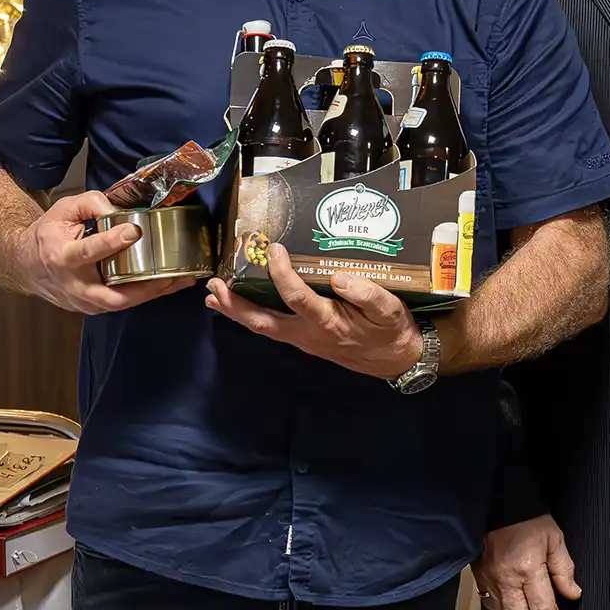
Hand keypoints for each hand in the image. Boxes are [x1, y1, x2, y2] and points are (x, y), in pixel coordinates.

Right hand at [15, 190, 195, 314]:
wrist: (24, 264)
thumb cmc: (47, 235)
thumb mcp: (63, 210)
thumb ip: (92, 204)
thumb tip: (121, 210)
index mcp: (62, 256)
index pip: (89, 251)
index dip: (111, 242)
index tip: (134, 231)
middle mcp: (73, 284)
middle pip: (111, 296)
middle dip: (144, 288)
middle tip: (170, 275)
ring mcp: (82, 301)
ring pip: (121, 304)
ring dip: (152, 293)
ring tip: (180, 280)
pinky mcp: (92, 307)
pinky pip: (122, 304)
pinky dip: (145, 295)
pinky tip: (166, 284)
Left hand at [203, 243, 423, 377]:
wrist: (396, 360)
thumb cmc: (391, 331)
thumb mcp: (390, 310)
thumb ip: (367, 294)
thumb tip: (339, 276)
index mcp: (328, 322)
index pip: (297, 297)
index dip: (281, 274)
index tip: (273, 249)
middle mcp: (308, 334)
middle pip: (263, 321)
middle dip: (235, 305)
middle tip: (214, 286)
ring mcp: (303, 340)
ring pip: (262, 327)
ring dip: (235, 312)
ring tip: (213, 295)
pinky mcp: (303, 340)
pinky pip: (271, 328)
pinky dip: (250, 317)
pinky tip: (238, 308)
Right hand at [472, 514, 579, 609]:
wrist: (498, 505)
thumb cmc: (528, 520)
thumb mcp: (555, 539)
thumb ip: (564, 569)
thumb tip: (572, 594)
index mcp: (529, 570)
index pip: (543, 609)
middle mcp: (507, 580)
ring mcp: (490, 580)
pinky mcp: (479, 576)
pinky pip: (489, 603)